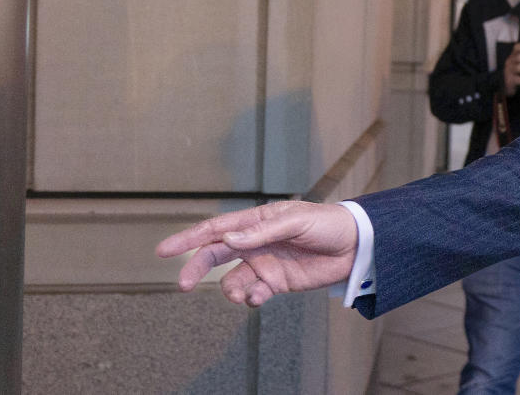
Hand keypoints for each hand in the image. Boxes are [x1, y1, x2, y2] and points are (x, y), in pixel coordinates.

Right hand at [156, 200, 357, 307]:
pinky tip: (258, 297)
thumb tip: (228, 237)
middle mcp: (255, 242)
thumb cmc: (326, 224)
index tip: (165, 250)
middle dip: (197, 269)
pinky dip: (251, 298)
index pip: (216, 228)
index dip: (189, 238)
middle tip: (182, 284)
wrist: (354, 246)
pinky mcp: (276, 282)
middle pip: (215, 255)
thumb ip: (262, 232)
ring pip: (233, 280)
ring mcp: (264, 263)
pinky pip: (253, 293)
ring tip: (242, 294)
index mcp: (256, 220)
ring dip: (232, 290)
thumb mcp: (296, 221)